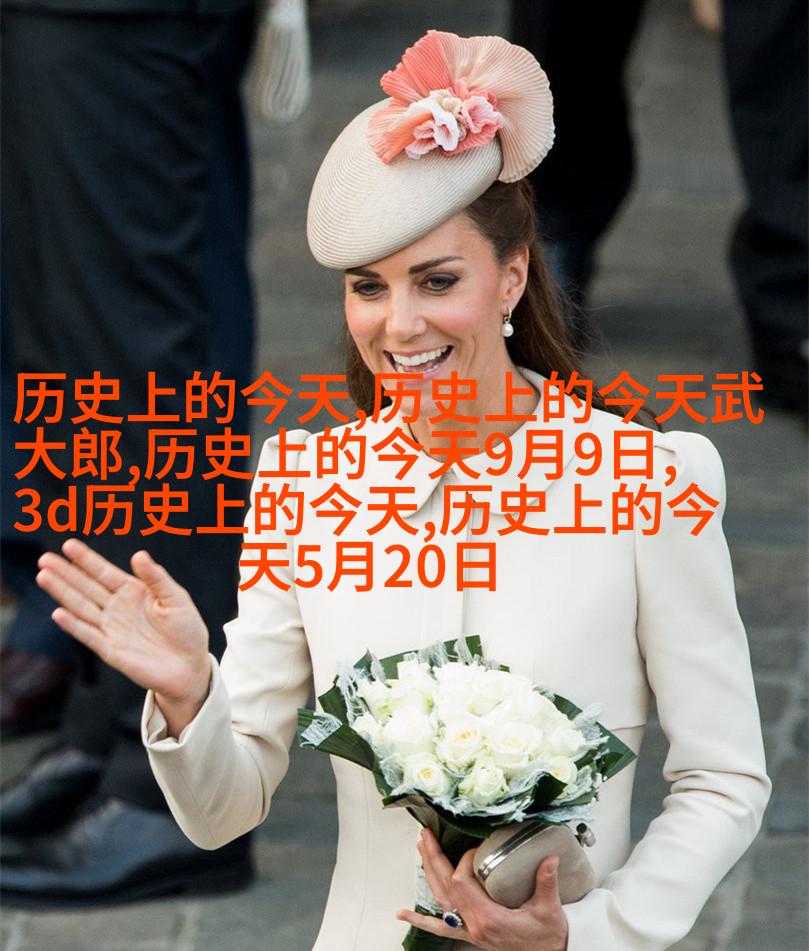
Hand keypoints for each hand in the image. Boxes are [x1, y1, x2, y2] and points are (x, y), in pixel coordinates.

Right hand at [36, 538, 210, 711]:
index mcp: (134, 591)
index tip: (69, 545)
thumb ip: (156, 578)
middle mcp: (118, 607)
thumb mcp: (177, 599)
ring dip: (63, 593)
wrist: (190, 666)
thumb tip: (138, 555)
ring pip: (82, 607)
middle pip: (86, 587)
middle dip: (66, 573)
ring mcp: (111, 628)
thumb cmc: (187, 630)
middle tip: (44, 559)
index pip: (105, 572)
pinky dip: (74, 625)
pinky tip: (59, 613)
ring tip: (44, 576)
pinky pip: (89, 635)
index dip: (87, 559)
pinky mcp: (110, 650)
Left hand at [397, 828, 568, 950]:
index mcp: (489, 917)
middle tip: (426, 835)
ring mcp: (470, 931)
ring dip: (428, 874)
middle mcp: (474, 925)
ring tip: (420, 850)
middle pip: (445, 886)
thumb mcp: (549, 909)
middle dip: (434, 858)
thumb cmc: (548, 937)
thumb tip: (550, 858)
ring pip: (440, 900)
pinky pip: (440, 927)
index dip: (464, 860)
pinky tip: (403, 913)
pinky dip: (421, 919)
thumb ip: (547, 883)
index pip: (463, 882)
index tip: (477, 848)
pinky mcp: (471, 935)